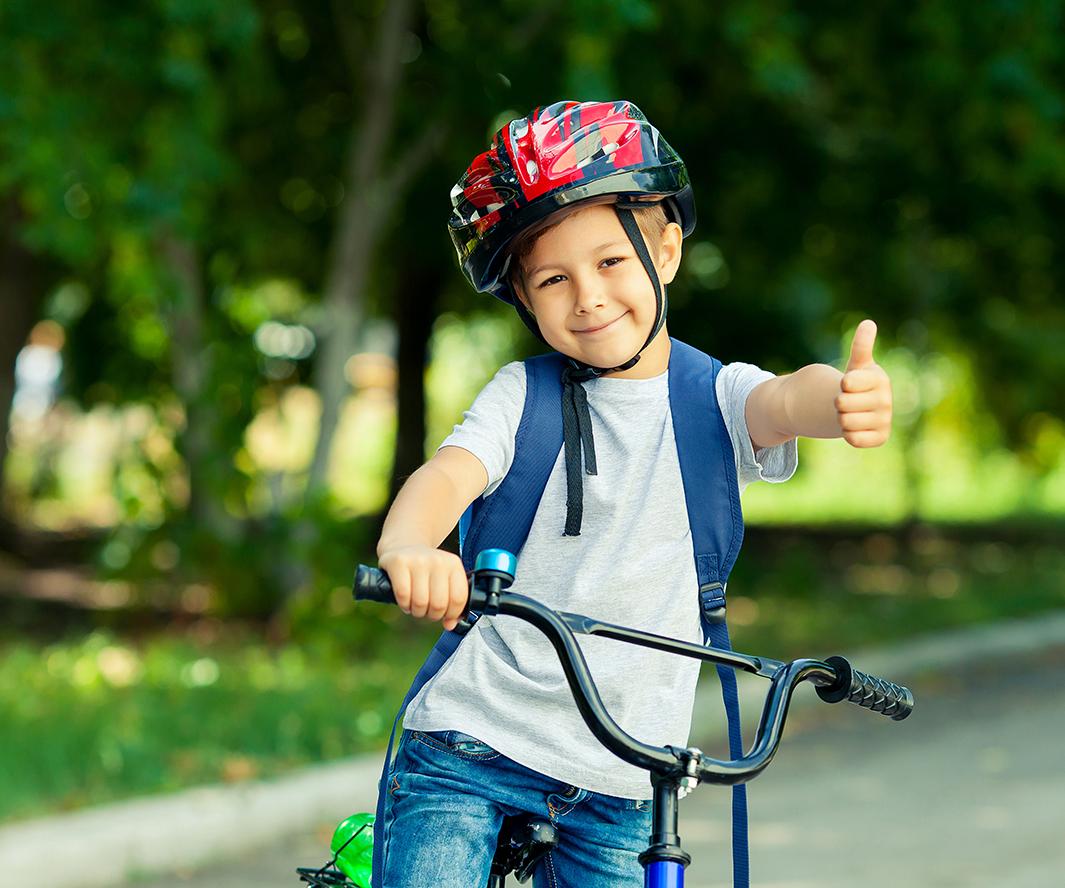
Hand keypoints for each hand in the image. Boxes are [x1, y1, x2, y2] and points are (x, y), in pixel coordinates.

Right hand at [376, 546, 469, 630]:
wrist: (404, 547)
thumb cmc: (427, 570)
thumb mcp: (445, 580)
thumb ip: (452, 603)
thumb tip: (450, 625)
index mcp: (454, 564)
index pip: (459, 599)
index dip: (452, 614)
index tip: (445, 615)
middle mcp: (438, 560)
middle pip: (439, 604)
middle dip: (432, 615)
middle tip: (428, 611)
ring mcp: (418, 560)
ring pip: (420, 602)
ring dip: (417, 612)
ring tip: (416, 606)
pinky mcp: (399, 563)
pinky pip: (403, 595)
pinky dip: (404, 604)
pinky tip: (405, 601)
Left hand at [835, 319, 891, 447]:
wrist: (860, 408)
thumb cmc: (856, 383)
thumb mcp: (857, 364)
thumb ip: (861, 346)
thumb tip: (868, 323)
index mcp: (880, 378)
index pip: (847, 383)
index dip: (841, 384)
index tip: (847, 383)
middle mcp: (886, 400)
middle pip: (842, 404)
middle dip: (838, 403)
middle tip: (845, 401)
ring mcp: (885, 420)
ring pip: (845, 422)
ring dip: (841, 419)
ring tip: (850, 413)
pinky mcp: (881, 437)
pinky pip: (854, 439)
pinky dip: (848, 434)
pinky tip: (854, 427)